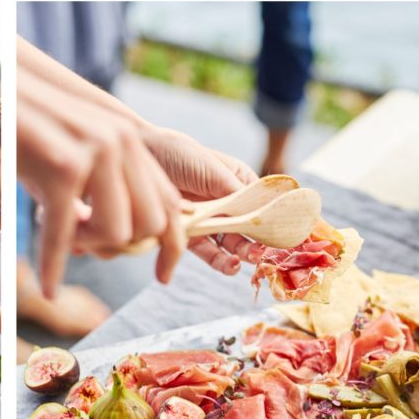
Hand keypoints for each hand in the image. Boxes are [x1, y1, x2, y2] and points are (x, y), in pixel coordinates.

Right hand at [18, 67, 184, 295]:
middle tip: (83, 240)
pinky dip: (54, 267)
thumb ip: (105, 186)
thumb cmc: (29, 129)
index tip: (163, 275)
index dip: (171, 246)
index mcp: (130, 141)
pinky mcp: (62, 168)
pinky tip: (49, 287)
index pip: (171, 205)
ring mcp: (94, 154)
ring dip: (86, 247)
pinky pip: (63, 235)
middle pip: (147, 226)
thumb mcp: (77, 154)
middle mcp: (120, 144)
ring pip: (115, 233)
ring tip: (62, 234)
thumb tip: (122, 238)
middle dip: (117, 246)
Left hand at [139, 128, 261, 274]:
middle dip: (253, 244)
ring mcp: (206, 218)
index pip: (261, 207)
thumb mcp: (213, 170)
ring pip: (226, 244)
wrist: (140, 155)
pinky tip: (227, 265)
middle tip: (258, 255)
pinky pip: (204, 250)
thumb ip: (235, 194)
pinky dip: (216, 260)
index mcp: (238, 182)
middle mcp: (225, 203)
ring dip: (236, 256)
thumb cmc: (179, 153)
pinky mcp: (187, 231)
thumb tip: (258, 216)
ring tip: (241, 264)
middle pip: (245, 230)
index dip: (270, 224)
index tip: (278, 239)